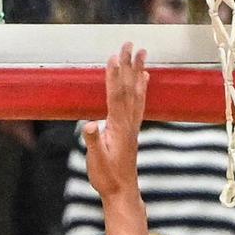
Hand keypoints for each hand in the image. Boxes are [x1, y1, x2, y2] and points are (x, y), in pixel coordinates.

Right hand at [82, 44, 148, 201]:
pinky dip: (142, 87)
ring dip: (138, 71)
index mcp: (118, 126)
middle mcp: (128, 122)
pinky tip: (145, 77)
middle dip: (128, 64)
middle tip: (130, 43)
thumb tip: (89, 124)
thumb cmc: (107, 177)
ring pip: (136, 92)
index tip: (114, 56)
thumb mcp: (96, 160)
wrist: (122, 191)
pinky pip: (139, 103)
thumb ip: (93, 141)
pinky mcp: (132, 129)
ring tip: (142, 52)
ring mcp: (132, 125)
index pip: (116, 96)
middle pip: (129, 88)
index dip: (114, 76)